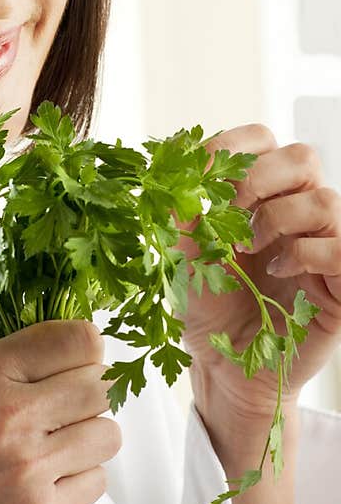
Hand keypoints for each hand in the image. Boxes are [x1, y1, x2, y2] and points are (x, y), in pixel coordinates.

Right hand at [0, 318, 120, 503]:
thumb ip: (7, 364)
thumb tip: (67, 353)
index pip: (79, 339)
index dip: (84, 352)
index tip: (78, 365)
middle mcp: (11, 413)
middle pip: (100, 385)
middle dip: (87, 398)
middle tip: (63, 413)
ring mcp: (29, 465)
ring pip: (108, 434)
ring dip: (88, 442)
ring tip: (52, 450)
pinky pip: (97, 482)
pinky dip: (78, 483)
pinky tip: (44, 483)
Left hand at [173, 123, 340, 425]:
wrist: (222, 364)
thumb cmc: (205, 301)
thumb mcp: (179, 244)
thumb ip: (180, 199)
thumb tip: (180, 155)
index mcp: (262, 191)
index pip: (263, 139)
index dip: (233, 149)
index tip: (202, 183)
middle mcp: (299, 209)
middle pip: (302, 157)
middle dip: (257, 179)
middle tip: (226, 215)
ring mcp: (326, 243)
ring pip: (324, 199)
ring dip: (276, 220)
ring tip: (247, 249)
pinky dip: (305, 253)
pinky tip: (276, 270)